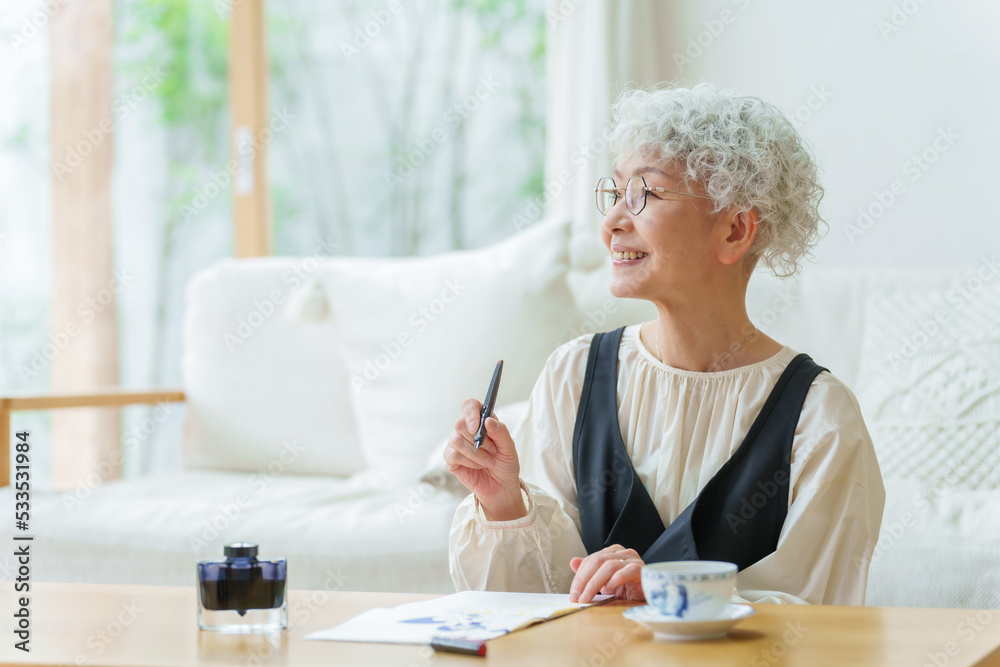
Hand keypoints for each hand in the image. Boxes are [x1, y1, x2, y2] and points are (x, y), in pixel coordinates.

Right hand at [443, 398, 524, 520]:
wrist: (501, 486)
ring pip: (455, 439)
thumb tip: (488, 420)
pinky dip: (468, 461)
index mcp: (481, 422)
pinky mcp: (451, 459)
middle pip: (459, 423)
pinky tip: (477, 466)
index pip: (469, 406)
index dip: (470, 413)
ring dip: (475, 453)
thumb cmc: (505, 463)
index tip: (476, 426)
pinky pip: (452, 454)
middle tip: (492, 450)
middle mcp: (467, 430)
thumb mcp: (509, 447)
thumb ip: (500, 432)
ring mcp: (457, 444)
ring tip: (489, 461)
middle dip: (477, 439)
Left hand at [569, 545, 644, 602]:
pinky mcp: (643, 571)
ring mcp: (634, 560)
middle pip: (598, 561)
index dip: (579, 576)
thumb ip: (590, 572)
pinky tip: (608, 590)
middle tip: (577, 597)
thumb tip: (573, 562)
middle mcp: (624, 552)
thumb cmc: (628, 590)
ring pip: (609, 566)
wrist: (650, 599)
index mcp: (613, 552)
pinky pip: (628, 571)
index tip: (573, 594)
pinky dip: (616, 579)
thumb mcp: (605, 582)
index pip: (591, 560)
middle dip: (584, 580)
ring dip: (595, 583)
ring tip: (587, 598)